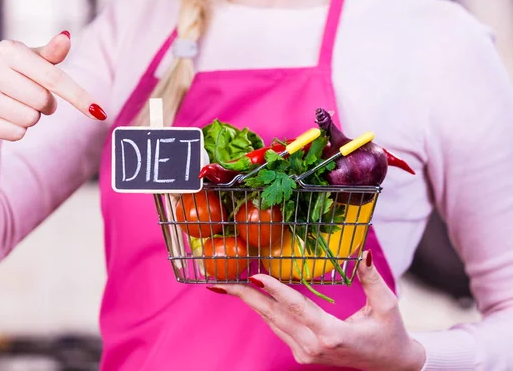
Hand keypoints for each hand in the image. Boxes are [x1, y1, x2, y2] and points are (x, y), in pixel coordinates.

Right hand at [0, 31, 106, 140]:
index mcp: (8, 50)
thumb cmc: (16, 76)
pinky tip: (5, 118)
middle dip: (46, 105)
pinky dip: (18, 131)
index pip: (54, 78)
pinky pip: (16, 134)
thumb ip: (52, 53)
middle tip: (33, 98)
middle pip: (43, 101)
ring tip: (17, 105)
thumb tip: (66, 37)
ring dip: (31, 117)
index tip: (99, 113)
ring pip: (30, 119)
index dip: (79, 97)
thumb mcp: (34, 61)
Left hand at [215, 251, 425, 370]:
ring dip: (251, 302)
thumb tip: (362, 253)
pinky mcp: (303, 355)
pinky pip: (279, 329)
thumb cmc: (391, 334)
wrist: (392, 366)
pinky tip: (253, 295)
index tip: (254, 274)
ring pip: (272, 323)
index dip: (274, 289)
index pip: (297, 307)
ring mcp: (306, 354)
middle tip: (220, 281)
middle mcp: (314, 347)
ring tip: (228, 284)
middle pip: (274, 316)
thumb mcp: (386, 305)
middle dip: (246, 296)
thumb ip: (371, 279)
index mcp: (333, 335)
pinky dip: (265, 311)